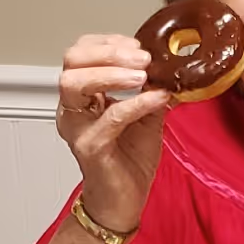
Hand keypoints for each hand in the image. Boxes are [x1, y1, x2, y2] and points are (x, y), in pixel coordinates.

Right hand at [54, 35, 167, 235]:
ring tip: (143, 75)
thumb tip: (171, 67)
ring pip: (76, 84)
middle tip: (143, 58)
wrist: (124, 201)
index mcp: (81, 96)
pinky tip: (156, 99)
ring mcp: (77, 127)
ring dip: (112, 73)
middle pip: (72, 61)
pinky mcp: (89, 147)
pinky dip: (135, 103)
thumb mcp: (146, 115)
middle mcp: (72, 108)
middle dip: (109, 52)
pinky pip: (109, 118)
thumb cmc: (129, 159)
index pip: (81, 53)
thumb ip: (151, 89)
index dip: (108, 43)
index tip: (138, 46)